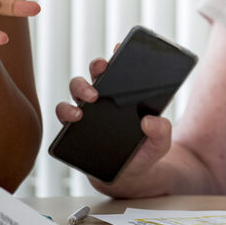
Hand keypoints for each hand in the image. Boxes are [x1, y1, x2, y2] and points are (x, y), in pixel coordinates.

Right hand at [55, 55, 172, 196]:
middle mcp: (105, 100)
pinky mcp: (75, 129)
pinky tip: (75, 117)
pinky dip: (66, 112)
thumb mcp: (160, 143)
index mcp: (127, 96)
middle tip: (103, 71)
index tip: (120, 45)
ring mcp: (89, 113)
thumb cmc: (143, 154)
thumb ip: (161, 132)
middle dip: (98, 66)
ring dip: (80, 87)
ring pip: (77, 90)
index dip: (119, 55)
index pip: (122, 71)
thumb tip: (150, 121)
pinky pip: (63, 115)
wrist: (127, 178)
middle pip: (96, 74)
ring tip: (90, 99)